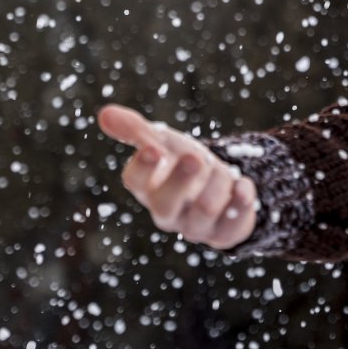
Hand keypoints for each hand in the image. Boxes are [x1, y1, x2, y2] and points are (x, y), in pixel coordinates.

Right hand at [97, 104, 258, 249]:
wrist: (217, 184)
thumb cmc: (181, 161)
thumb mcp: (163, 141)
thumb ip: (136, 130)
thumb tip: (104, 113)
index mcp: (148, 188)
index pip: (136, 182)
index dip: (143, 167)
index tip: (154, 149)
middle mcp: (166, 212)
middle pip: (165, 206)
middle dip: (182, 180)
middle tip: (195, 158)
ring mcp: (193, 227)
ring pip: (205, 210)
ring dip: (220, 180)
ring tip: (224, 169)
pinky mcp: (222, 235)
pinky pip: (232, 227)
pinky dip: (241, 201)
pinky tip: (243, 186)